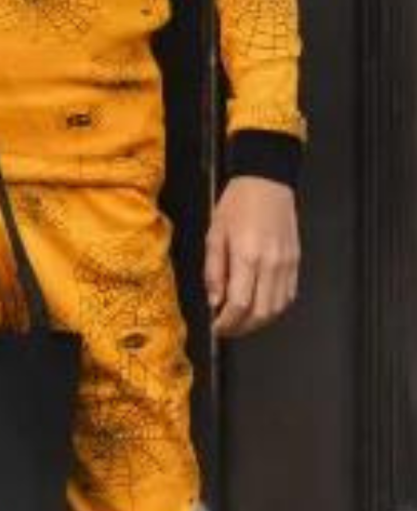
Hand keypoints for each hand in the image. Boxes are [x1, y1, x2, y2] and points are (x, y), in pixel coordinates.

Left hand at [206, 178, 299, 337]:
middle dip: (241, 328)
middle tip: (226, 329)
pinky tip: (259, 307)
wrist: (267, 182)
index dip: (227, 323)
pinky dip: (273, 309)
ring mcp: (287, 264)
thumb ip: (214, 271)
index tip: (216, 327)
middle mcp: (271, 263)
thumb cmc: (238, 204)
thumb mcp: (214, 235)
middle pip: (261, 313)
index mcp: (247, 256)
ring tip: (240, 321)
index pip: (239, 304)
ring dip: (258, 322)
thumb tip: (215, 301)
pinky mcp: (296, 262)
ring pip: (277, 309)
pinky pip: (288, 296)